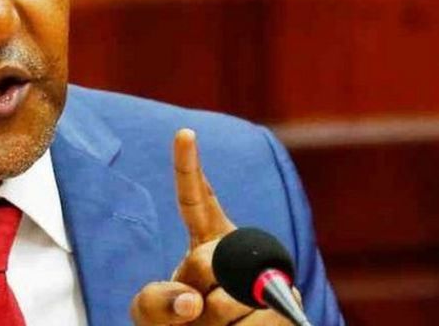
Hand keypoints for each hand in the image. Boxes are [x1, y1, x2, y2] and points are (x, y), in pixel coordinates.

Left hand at [130, 129, 295, 325]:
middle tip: (194, 311)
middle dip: (192, 292)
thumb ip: (155, 303)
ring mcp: (265, 273)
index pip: (194, 199)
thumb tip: (192, 303)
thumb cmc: (178, 325)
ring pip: (228, 301)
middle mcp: (236, 248)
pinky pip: (257, 322)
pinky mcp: (289, 302)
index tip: (184, 133)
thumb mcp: (149, 314)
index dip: (188, 166)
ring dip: (215, 324)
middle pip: (203, 261)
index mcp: (205, 239)